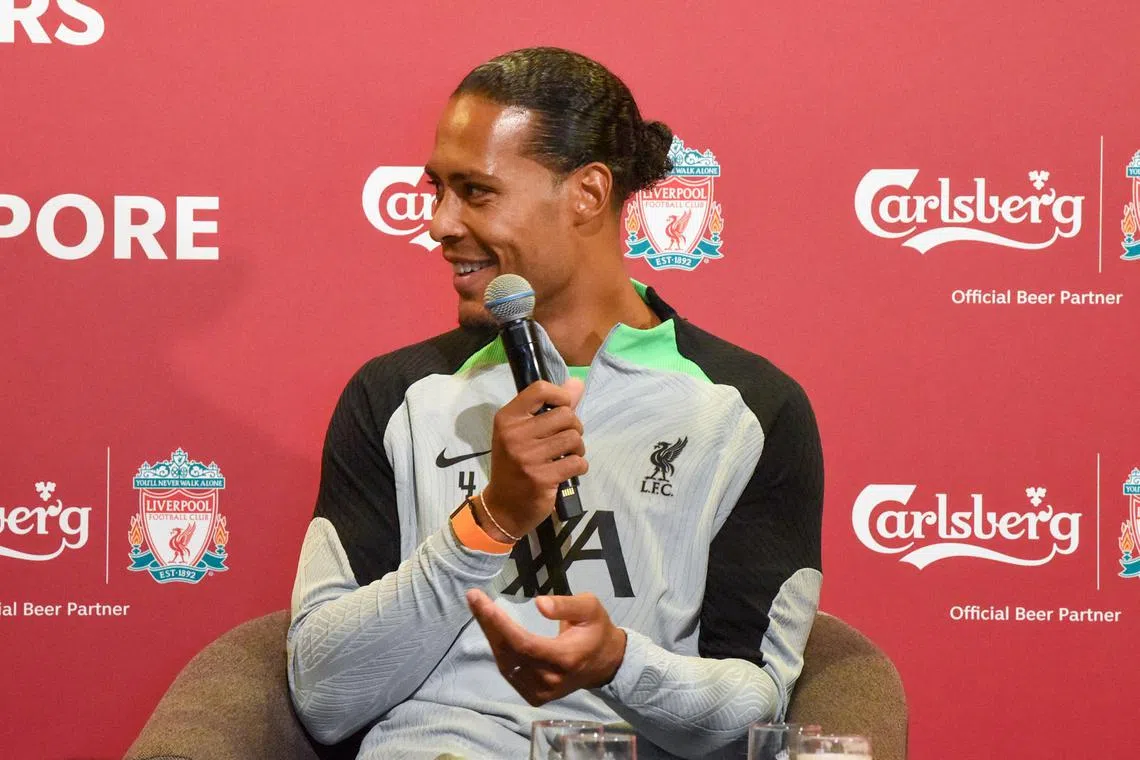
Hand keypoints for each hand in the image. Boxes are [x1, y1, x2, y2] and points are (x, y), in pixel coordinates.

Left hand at [466, 588, 625, 705]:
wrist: (607, 664)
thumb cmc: (597, 630)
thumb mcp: (590, 608)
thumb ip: (565, 605)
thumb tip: (538, 603)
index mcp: (566, 658)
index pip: (524, 644)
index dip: (500, 624)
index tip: (482, 602)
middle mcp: (551, 680)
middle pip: (510, 653)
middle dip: (488, 624)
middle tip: (474, 599)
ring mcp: (541, 692)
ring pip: (506, 664)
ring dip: (491, 636)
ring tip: (481, 610)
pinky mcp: (535, 696)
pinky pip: (510, 673)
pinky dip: (499, 651)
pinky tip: (493, 631)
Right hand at [479, 378, 586, 538]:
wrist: (503, 506)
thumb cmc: (514, 464)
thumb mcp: (522, 433)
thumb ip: (550, 407)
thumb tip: (577, 383)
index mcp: (507, 418)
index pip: (540, 389)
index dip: (561, 395)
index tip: (563, 408)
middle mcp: (514, 434)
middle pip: (565, 415)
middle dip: (574, 427)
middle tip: (567, 440)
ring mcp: (527, 457)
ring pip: (574, 438)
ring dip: (578, 448)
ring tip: (568, 455)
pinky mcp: (542, 477)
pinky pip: (577, 462)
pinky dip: (579, 466)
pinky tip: (568, 470)